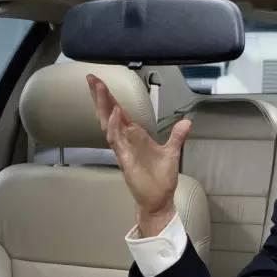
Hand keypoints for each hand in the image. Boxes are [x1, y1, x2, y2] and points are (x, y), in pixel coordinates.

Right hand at [86, 74, 190, 235]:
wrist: (159, 199)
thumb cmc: (161, 178)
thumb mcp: (172, 152)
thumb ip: (177, 136)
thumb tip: (186, 122)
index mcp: (135, 136)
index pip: (120, 112)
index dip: (110, 98)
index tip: (99, 82)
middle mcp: (126, 141)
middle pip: (109, 114)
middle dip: (100, 97)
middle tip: (91, 77)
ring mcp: (123, 150)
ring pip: (109, 125)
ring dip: (104, 107)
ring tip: (99, 89)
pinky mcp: (125, 160)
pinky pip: (117, 141)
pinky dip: (116, 127)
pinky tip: (115, 115)